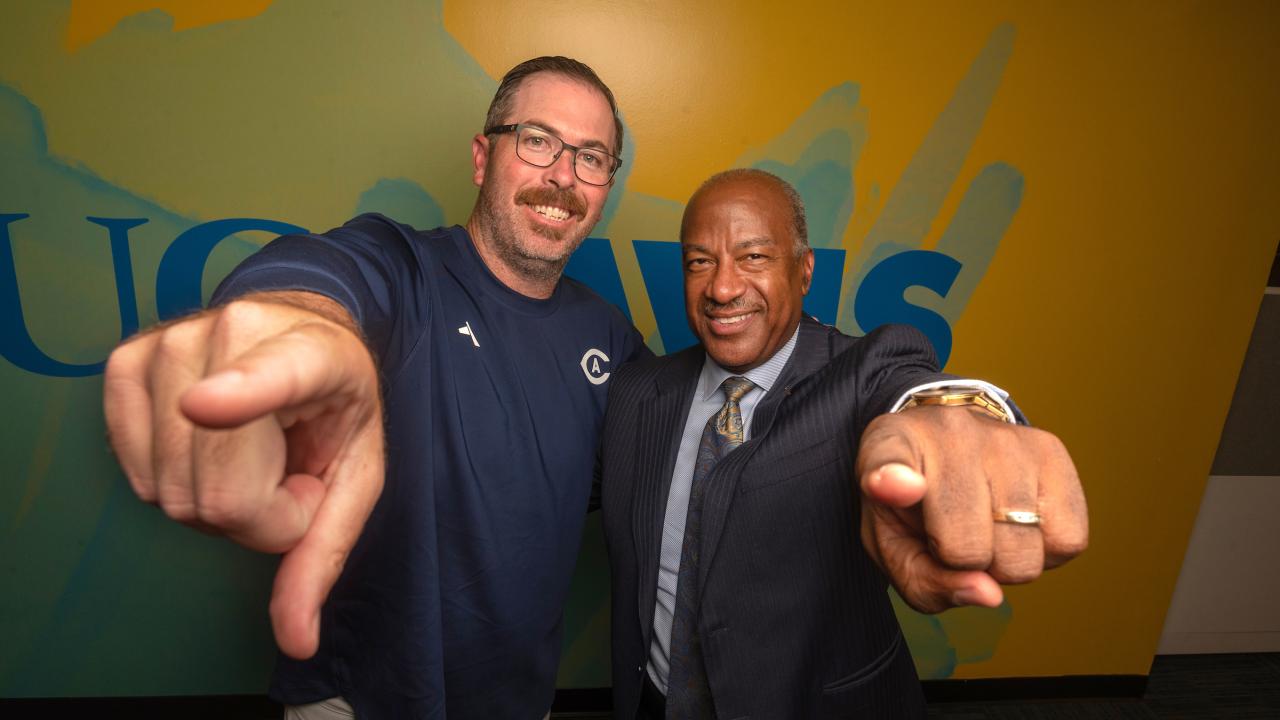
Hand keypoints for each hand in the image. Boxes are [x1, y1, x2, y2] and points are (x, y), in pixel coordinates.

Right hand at [103, 292, 383, 658]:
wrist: (299, 331)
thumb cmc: (334, 406)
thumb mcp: (357, 473)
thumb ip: (325, 552)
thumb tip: (297, 640)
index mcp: (313, 354)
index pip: (272, 377)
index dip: (239, 397)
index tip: (204, 406)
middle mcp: (234, 334)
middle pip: (219, 493)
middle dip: (260, 513)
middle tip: (287, 469)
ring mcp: (170, 344)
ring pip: (172, 494)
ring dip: (219, 501)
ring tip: (253, 452)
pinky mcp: (125, 363)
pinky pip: (137, 478)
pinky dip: (176, 484)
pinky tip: (210, 448)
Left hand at [855, 406, 1086, 612]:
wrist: (947, 447)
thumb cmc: (915, 506)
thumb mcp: (895, 548)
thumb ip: (927, 582)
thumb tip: (989, 593)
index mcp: (889, 446)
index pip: (888, 462)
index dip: (890, 478)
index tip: (890, 485)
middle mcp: (949, 430)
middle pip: (969, 548)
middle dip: (965, 563)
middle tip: (954, 534)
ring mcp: (1005, 436)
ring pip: (1023, 554)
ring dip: (1007, 560)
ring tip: (986, 525)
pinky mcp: (1051, 449)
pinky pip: (1068, 541)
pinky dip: (1047, 550)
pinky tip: (1020, 524)